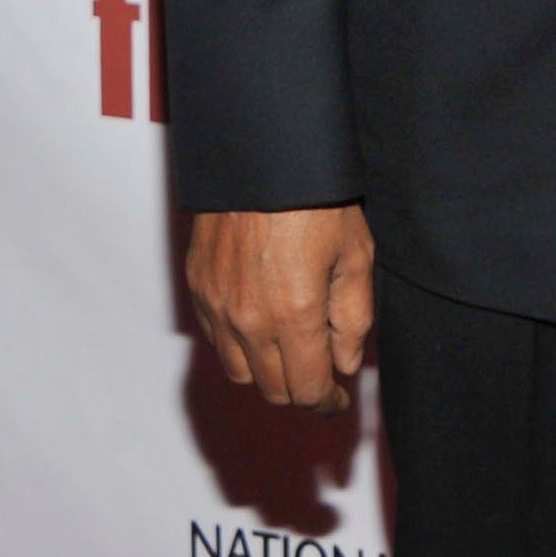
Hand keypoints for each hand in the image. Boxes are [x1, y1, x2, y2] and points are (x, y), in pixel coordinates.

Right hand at [186, 205, 375, 412]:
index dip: (326, 402)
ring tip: (291, 346)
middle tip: (320, 370)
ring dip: (267, 370)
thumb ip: (354, 316)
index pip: (306, 390)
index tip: (337, 397)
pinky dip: (239, 343)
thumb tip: (345, 362)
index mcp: (294, 315)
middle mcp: (249, 320)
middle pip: (272, 389)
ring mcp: (218, 306)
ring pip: (240, 371)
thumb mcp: (356, 252)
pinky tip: (261, 320)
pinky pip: (216, 339)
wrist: (263, 155)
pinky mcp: (199, 288)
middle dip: (300, 388)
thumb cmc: (317, 197)